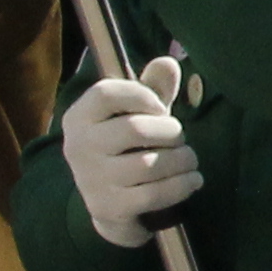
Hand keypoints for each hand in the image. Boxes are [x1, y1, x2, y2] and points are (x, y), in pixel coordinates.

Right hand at [59, 59, 199, 247]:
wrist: (111, 204)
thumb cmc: (127, 148)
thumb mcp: (136, 115)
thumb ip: (152, 88)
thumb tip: (168, 63)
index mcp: (79, 117)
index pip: (106, 93)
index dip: (143, 95)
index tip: (161, 108)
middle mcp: (78, 147)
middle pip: (135, 129)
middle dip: (172, 132)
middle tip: (180, 138)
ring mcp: (91, 180)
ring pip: (149, 163)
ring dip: (183, 159)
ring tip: (189, 159)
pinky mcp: (108, 207)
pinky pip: (155, 193)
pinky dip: (183, 184)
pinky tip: (193, 180)